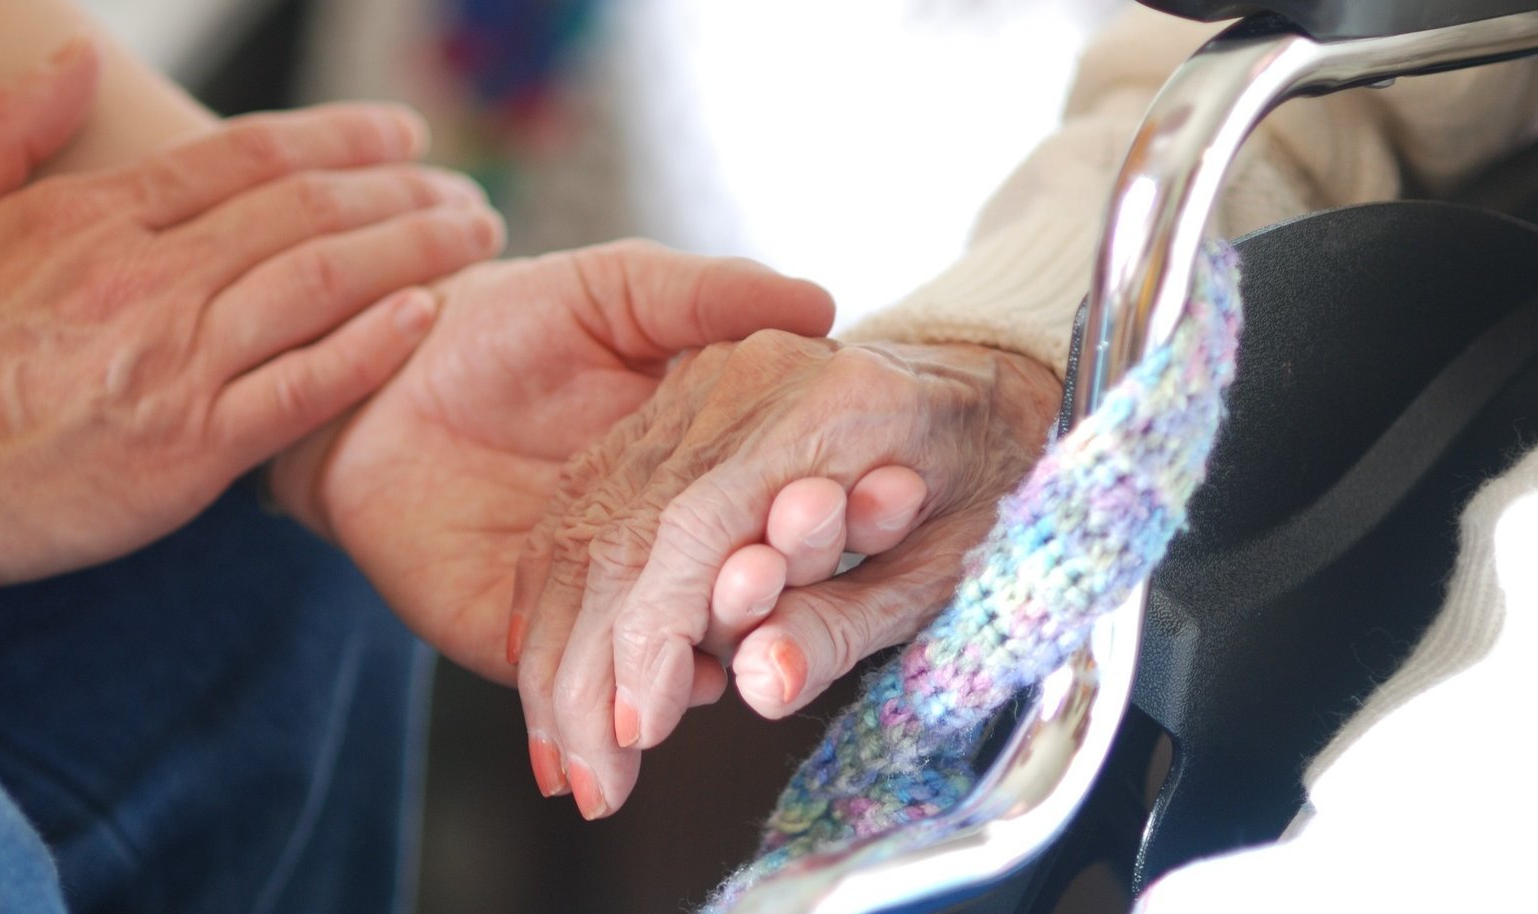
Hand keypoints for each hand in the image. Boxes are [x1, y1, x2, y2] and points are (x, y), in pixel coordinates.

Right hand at [0, 41, 501, 597]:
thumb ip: (5, 127)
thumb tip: (77, 59)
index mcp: (95, 217)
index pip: (250, 155)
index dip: (342, 137)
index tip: (403, 136)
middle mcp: (150, 277)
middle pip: (309, 210)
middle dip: (403, 190)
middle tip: (466, 188)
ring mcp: (174, 363)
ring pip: (324, 284)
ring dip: (414, 250)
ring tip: (476, 234)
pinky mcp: (184, 452)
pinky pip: (304, 391)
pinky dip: (373, 349)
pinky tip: (428, 318)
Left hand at [267, 240, 834, 681]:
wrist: (369, 370)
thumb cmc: (501, 317)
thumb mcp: (619, 289)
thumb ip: (708, 296)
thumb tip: (818, 301)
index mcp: (684, 473)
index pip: (761, 514)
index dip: (814, 511)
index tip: (884, 499)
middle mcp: (645, 549)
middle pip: (727, 595)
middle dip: (774, 594)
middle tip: (807, 573)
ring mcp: (582, 602)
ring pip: (663, 653)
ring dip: (711, 659)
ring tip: (757, 650)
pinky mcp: (505, 636)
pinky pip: (573, 681)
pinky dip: (626, 695)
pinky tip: (683, 686)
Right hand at [515, 335, 1060, 816]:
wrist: (992, 380)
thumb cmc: (990, 476)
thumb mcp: (949, 567)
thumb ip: (849, 623)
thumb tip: (760, 684)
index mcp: (833, 405)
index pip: (695, 526)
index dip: (650, 637)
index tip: (635, 729)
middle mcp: (749, 378)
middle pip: (626, 529)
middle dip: (592, 668)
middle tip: (586, 776)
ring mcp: (702, 381)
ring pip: (591, 518)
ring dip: (562, 644)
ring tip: (560, 749)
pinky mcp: (674, 399)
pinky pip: (590, 496)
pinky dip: (559, 590)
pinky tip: (545, 664)